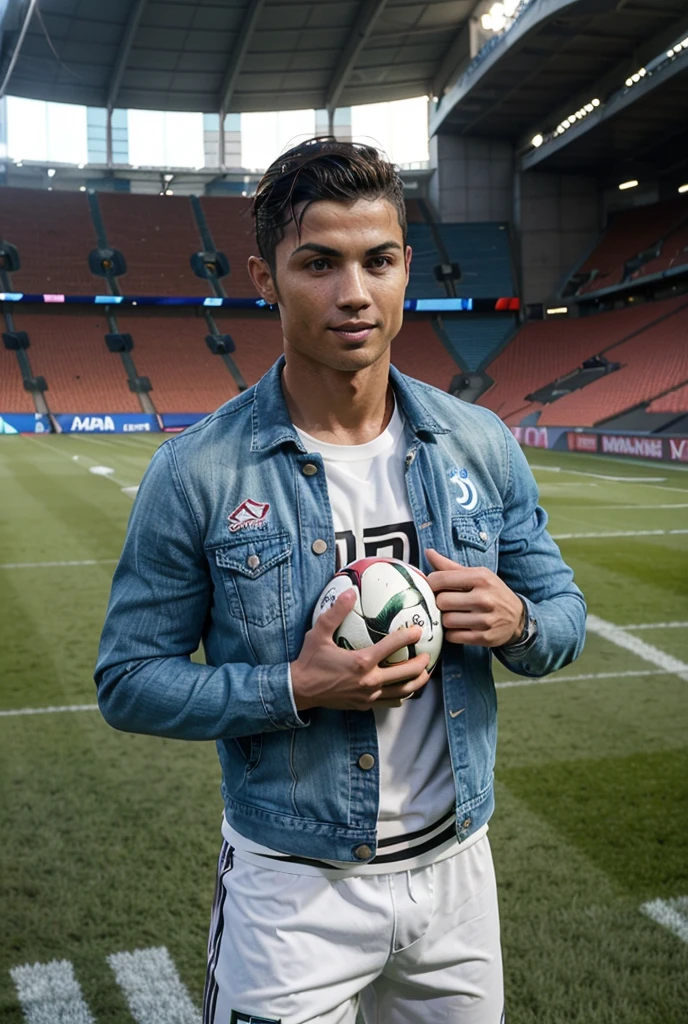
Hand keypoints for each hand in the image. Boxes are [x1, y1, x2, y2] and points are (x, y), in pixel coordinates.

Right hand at [291, 589, 430, 711]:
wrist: (300, 691)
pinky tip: (405, 689)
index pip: (392, 646)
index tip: (418, 630)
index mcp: (362, 662)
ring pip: (402, 691)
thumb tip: (350, 592)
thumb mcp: (319, 633)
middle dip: (421, 663)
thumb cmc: (310, 660)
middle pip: (406, 673)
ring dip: (417, 681)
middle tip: (428, 654)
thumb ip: (336, 612)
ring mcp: (368, 695)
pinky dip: (401, 695)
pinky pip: (390, 701)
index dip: (408, 636)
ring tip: (425, 673)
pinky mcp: (365, 705)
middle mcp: (369, 681)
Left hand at [425, 548, 524, 646]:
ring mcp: (485, 619)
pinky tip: (459, 627)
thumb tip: (429, 552)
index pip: (440, 579)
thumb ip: (450, 566)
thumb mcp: (477, 574)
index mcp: (480, 577)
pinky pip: (453, 636)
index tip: (434, 587)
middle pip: (441, 601)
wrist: (518, 618)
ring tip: (453, 615)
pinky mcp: (484, 637)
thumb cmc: (492, 592)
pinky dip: (451, 633)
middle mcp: (484, 598)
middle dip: (439, 603)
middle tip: (445, 603)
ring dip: (445, 619)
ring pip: (446, 621)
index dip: (431, 584)